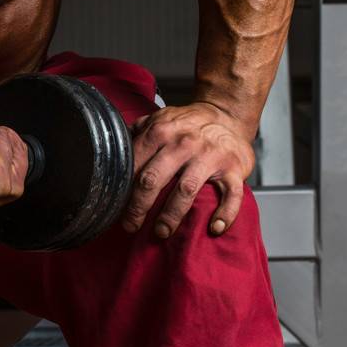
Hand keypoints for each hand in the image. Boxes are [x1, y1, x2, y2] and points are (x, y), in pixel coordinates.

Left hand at [124, 101, 254, 238]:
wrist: (227, 114)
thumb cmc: (190, 124)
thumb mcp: (160, 119)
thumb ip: (137, 132)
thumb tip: (112, 147)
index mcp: (161, 131)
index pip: (135, 164)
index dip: (123, 189)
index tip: (116, 207)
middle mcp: (184, 143)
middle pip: (153, 179)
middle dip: (138, 207)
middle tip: (131, 225)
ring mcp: (210, 156)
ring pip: (186, 190)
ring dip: (171, 215)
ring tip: (161, 231)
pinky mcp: (234, 168)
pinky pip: (231, 195)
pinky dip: (224, 214)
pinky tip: (214, 228)